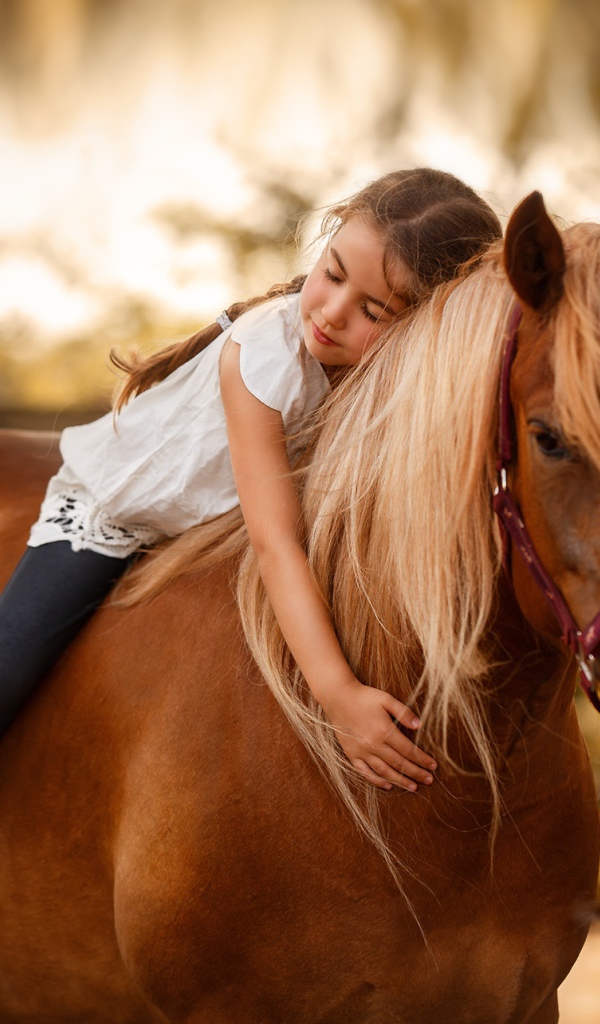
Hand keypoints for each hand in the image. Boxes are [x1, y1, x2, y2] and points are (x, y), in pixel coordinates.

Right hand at [321, 679, 436, 791]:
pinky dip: (377, 781)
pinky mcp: (352, 754)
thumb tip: (419, 725)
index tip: (433, 766)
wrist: (338, 697)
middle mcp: (374, 744)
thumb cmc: (364, 696)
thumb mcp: (386, 699)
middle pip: (399, 763)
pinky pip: (365, 772)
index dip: (422, 759)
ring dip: (400, 781)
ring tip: (413, 787)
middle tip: (429, 780)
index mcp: (384, 731)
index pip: (408, 750)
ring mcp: (362, 751)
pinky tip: (388, 785)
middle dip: (416, 773)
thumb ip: (403, 712)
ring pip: (384, 771)